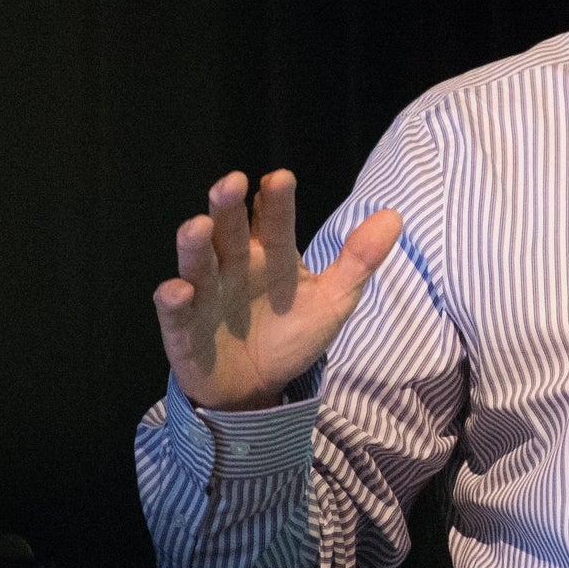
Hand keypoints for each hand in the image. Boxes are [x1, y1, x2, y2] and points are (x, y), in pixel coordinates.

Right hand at [153, 169, 404, 411]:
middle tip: (231, 182)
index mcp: (270, 253)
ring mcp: (206, 293)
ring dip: (195, 244)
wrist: (258, 388)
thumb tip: (394, 216)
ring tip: (199, 226)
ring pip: (197, 262)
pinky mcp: (184, 328)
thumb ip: (358, 260)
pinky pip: (175, 311)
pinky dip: (174, 300)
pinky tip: (179, 290)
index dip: (275, 200)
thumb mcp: (333, 301)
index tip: (280, 179)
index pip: (273, 220)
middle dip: (227, 206)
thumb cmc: (291, 334)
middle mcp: (234, 265)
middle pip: (229, 229)